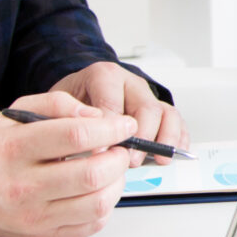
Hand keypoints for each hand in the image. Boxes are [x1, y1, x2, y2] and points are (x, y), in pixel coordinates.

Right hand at [0, 90, 137, 236]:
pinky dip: (105, 206)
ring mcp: (34, 215)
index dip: (109, 129)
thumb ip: (56, 104)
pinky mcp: (44, 235)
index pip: (75, 136)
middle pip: (91, 174)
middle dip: (118, 158)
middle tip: (119, 149)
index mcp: (15, 149)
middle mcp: (23, 185)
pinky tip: (99, 191)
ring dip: (117, 183)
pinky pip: (91, 224)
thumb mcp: (14, 114)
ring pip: (96, 203)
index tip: (124, 124)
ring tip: (112, 170)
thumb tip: (96, 116)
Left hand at [51, 59, 186, 165]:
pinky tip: (174, 153)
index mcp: (104, 76)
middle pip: (145, 108)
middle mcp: (130, 84)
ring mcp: (146, 96)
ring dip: (165, 138)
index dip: (108, 131)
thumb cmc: (70, 100)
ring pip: (165, 113)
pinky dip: (178, 138)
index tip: (102, 153)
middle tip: (129, 160)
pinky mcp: (158, 109)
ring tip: (159, 159)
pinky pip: (176, 120)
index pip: (112, 103)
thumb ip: (69, 119)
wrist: (79, 91)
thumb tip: (89, 145)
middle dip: (141, 137)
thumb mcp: (59, 104)